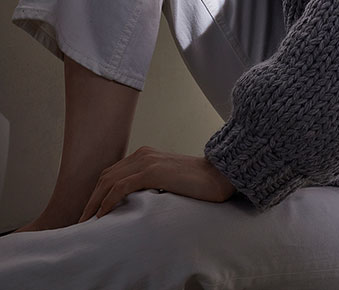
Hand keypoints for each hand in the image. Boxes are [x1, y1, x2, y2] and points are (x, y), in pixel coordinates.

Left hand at [78, 146, 235, 222]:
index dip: (97, 193)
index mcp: (146, 155)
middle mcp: (143, 154)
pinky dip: (108, 201)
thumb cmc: (197, 183)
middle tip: (81, 220)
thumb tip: (133, 203)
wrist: (218, 176)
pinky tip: (102, 215)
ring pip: (109, 181)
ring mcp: (147, 161)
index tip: (90, 212)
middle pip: (106, 176)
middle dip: (90, 199)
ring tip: (86, 221)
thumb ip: (150, 184)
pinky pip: (121, 186)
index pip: (113, 173)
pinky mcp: (153, 171)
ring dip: (94, 202)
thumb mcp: (168, 180)